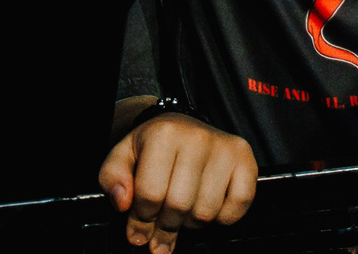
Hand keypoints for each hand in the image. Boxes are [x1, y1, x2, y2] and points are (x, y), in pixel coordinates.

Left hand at [98, 112, 258, 252]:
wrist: (181, 126)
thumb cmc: (152, 147)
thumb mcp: (122, 157)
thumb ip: (112, 179)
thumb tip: (123, 202)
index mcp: (164, 134)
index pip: (151, 194)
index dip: (140, 220)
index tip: (137, 230)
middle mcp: (198, 138)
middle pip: (179, 206)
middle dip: (164, 227)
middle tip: (159, 229)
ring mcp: (225, 148)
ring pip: (206, 212)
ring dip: (190, 223)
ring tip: (182, 213)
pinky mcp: (246, 159)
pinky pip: (238, 206)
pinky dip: (223, 217)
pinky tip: (208, 206)